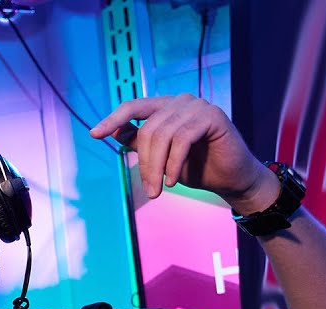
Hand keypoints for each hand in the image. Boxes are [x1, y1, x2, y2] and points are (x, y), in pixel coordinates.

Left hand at [90, 94, 278, 213]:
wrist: (231, 179)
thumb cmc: (196, 167)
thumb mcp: (161, 157)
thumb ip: (141, 142)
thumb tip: (115, 132)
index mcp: (166, 107)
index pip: (133, 107)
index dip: (112, 119)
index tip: (94, 134)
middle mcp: (180, 101)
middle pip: (148, 128)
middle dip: (145, 163)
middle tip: (149, 190)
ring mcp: (197, 106)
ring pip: (163, 135)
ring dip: (157, 167)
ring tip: (159, 190)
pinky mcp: (212, 116)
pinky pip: (182, 139)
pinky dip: (174, 163)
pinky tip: (173, 181)